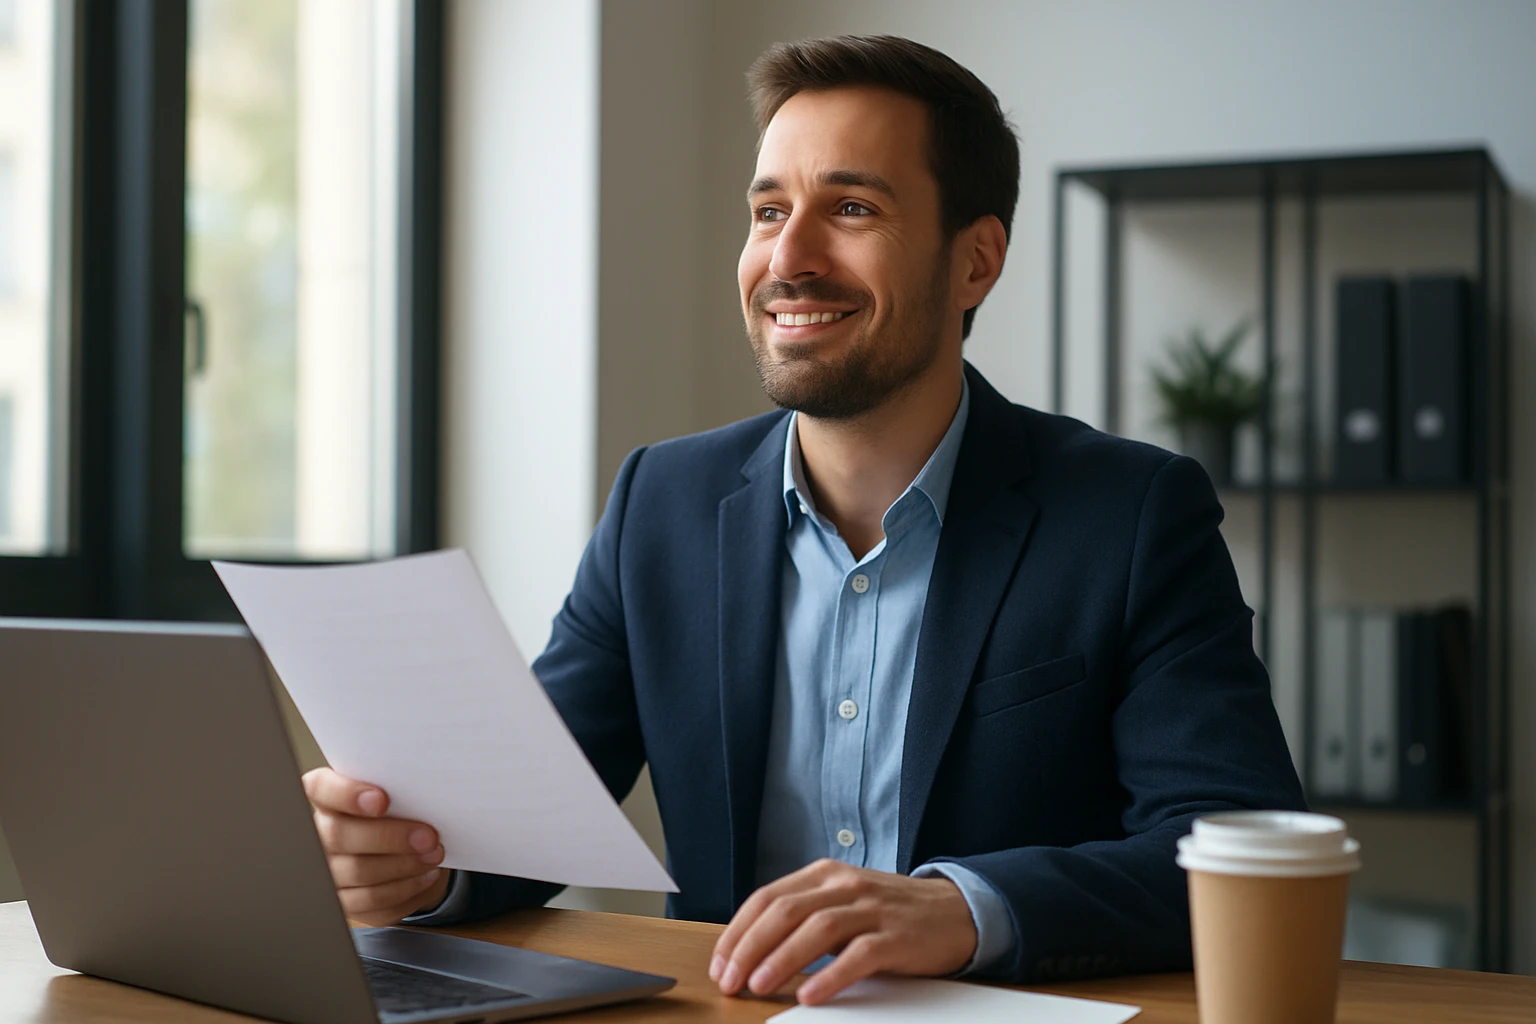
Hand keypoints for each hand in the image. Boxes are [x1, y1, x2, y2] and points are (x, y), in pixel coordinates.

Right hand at [302, 767, 450, 926]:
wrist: (408, 850)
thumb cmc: (401, 813)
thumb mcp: (400, 796)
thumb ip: (398, 791)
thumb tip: (420, 790)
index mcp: (329, 796)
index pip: (320, 788)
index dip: (346, 794)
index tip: (382, 800)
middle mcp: (320, 833)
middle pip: (339, 835)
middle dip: (389, 837)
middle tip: (428, 836)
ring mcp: (329, 870)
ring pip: (358, 871)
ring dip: (403, 864)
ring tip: (434, 854)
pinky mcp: (345, 900)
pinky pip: (371, 899)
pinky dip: (406, 887)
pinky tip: (428, 874)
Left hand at [708, 859, 977, 1004]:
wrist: (956, 911)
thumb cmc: (889, 914)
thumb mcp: (842, 902)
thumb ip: (803, 916)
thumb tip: (749, 950)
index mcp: (824, 874)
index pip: (767, 898)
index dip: (737, 931)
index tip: (720, 963)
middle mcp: (844, 885)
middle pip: (784, 911)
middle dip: (748, 947)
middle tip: (729, 980)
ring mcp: (871, 908)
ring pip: (816, 929)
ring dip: (781, 958)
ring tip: (758, 985)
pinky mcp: (896, 936)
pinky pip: (858, 955)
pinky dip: (830, 976)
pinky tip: (810, 995)